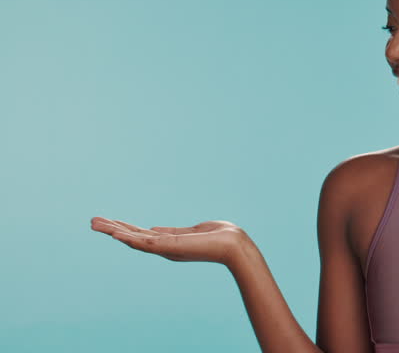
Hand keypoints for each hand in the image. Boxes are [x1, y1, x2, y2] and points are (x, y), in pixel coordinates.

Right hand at [91, 216, 246, 265]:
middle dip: (112, 229)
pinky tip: (115, 233)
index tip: (107, 223)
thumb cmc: (219, 238)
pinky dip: (129, 238)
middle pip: (132, 237)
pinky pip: (145, 243)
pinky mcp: (171, 247)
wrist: (234, 246)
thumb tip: (155, 229)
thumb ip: (171, 232)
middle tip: (91, 222)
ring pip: (134, 240)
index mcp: (168, 242)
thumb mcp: (191, 232)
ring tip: (95, 224)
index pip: (140, 235)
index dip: (123, 229)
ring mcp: (166, 248)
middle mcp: (164, 247)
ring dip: (114, 231)